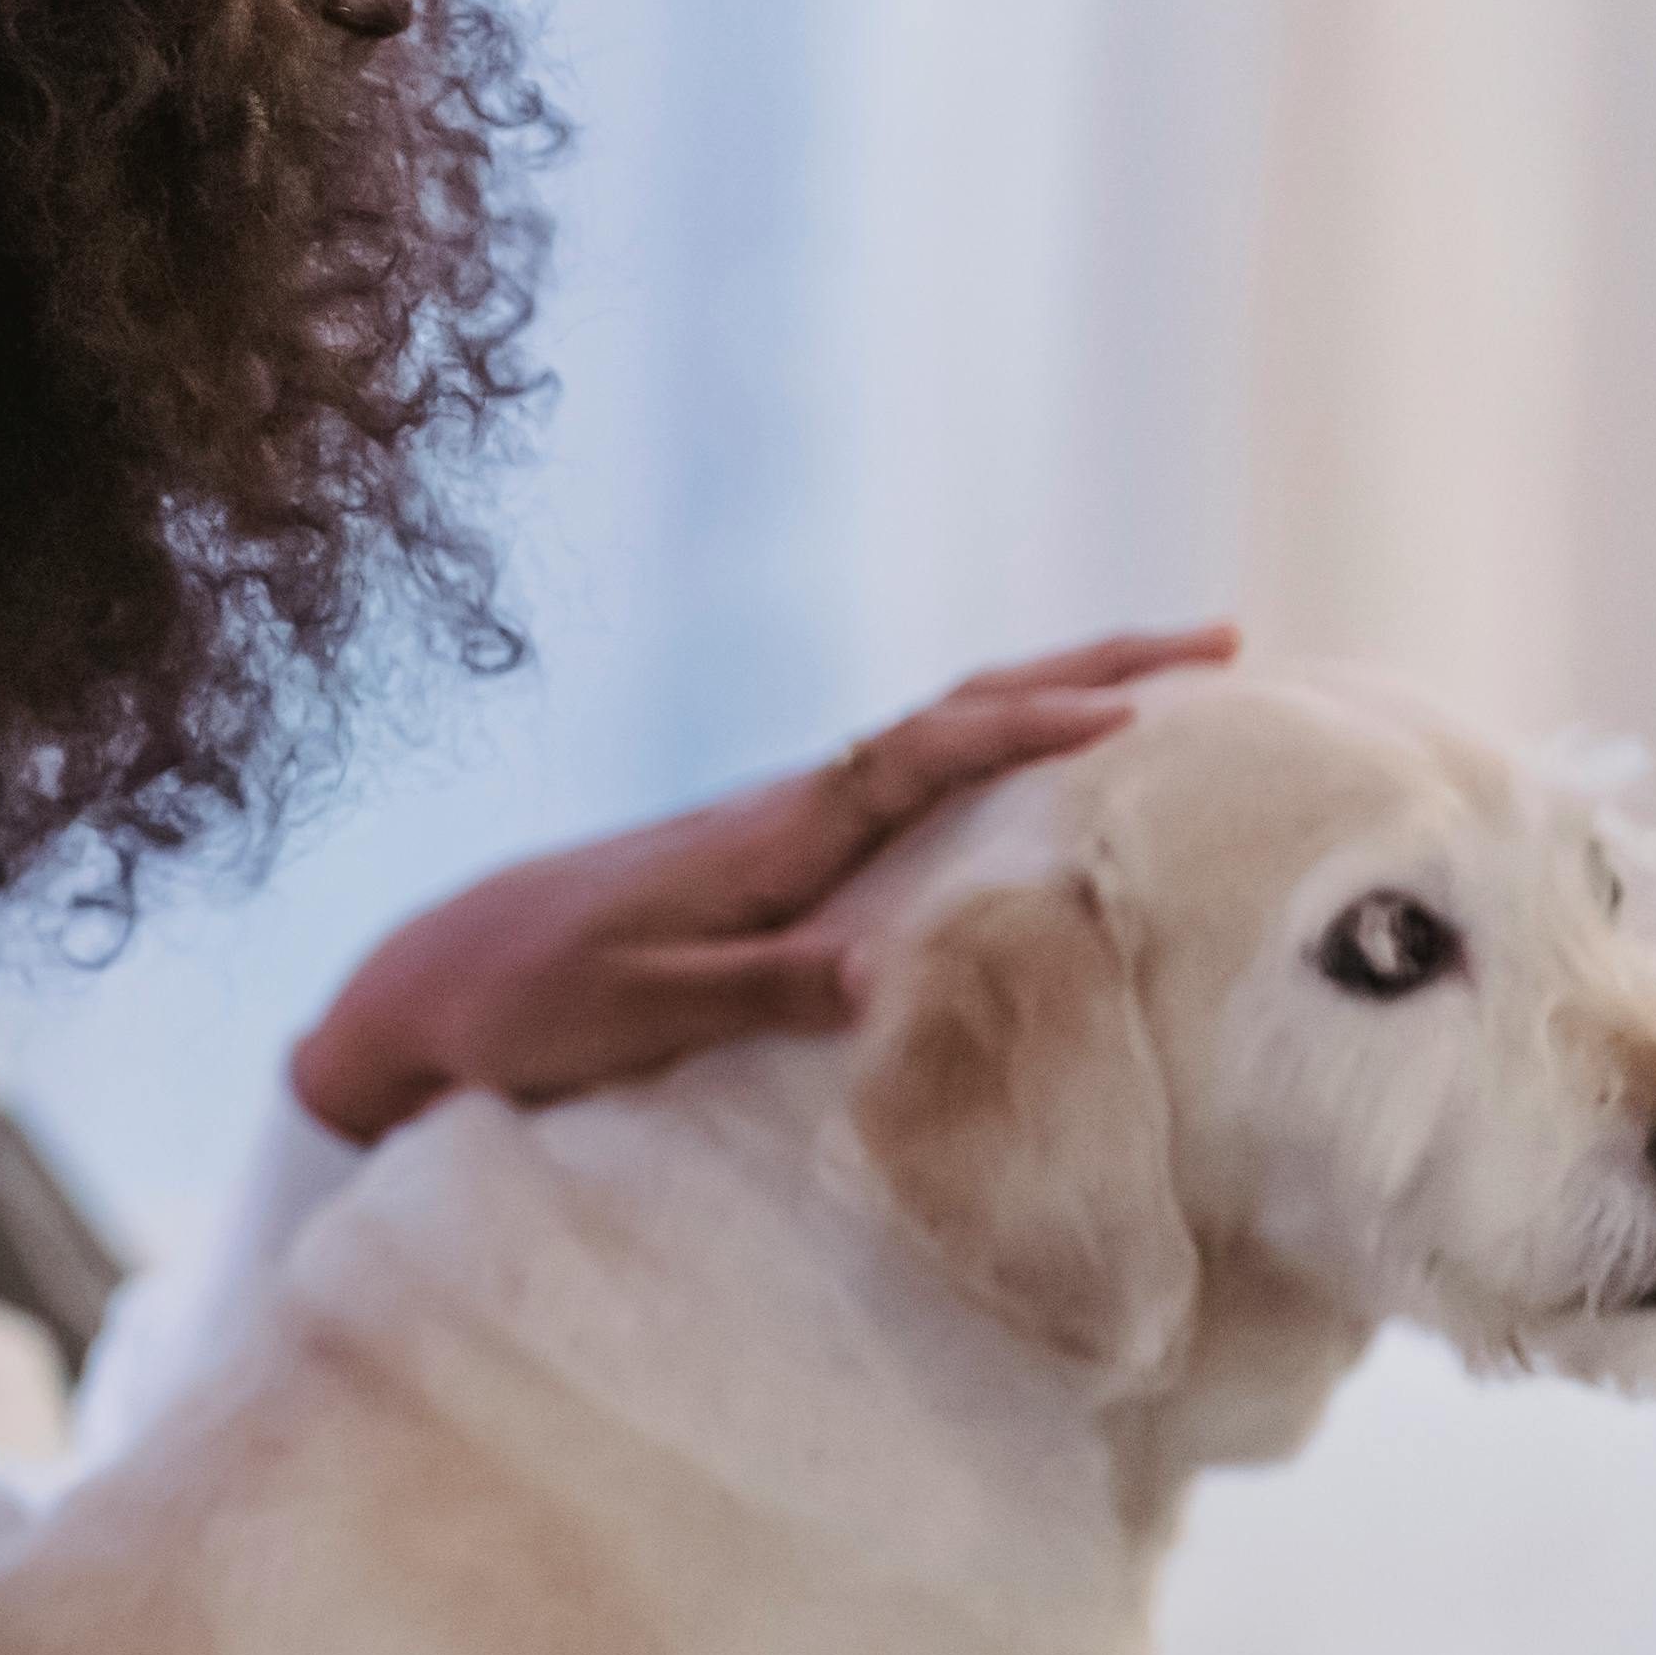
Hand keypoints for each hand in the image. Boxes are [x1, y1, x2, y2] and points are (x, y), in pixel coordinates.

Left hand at [287, 626, 1238, 1144]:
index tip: (1138, 713)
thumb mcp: (644, 1011)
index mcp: (773, 831)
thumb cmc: (528, 1003)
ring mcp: (786, 825)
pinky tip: (1046, 779)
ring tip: (1181, 691)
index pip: (926, 752)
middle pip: (959, 710)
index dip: (1031, 725)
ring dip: (1056, 700)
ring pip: (945, 738)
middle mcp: (790, 807)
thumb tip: (898, 974)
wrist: (431, 981)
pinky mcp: (776, 858)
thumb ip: (768, 990)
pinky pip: (914, 786)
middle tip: (1224, 643)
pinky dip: (998, 758)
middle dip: (1088, 667)